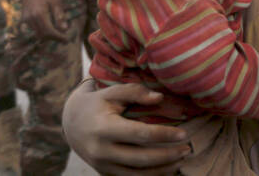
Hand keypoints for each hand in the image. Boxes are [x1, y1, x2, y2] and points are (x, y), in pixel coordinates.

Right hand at [20, 0, 67, 40]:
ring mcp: (26, 19)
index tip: (67, 40)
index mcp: (39, 14)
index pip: (49, 31)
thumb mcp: (56, 1)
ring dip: (48, 36)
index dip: (58, 37)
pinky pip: (35, 29)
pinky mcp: (25, 19)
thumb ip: (59, 16)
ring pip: (38, 34)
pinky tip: (51, 28)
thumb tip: (64, 29)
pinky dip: (43, 31)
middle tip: (64, 38)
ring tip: (59, 34)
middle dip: (54, 38)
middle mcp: (31, 18)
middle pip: (43, 35)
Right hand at [62, 80, 190, 174]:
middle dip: (167, 156)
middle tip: (187, 149)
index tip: (183, 133)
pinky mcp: (104, 172)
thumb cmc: (97, 103)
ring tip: (181, 160)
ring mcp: (101, 165)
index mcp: (104, 128)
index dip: (163, 135)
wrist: (70, 122)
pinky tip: (166, 169)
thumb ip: (135, 92)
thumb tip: (159, 98)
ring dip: (162, 170)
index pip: (140, 134)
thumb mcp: (112, 92)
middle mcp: (101, 150)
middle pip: (141, 159)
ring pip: (137, 174)